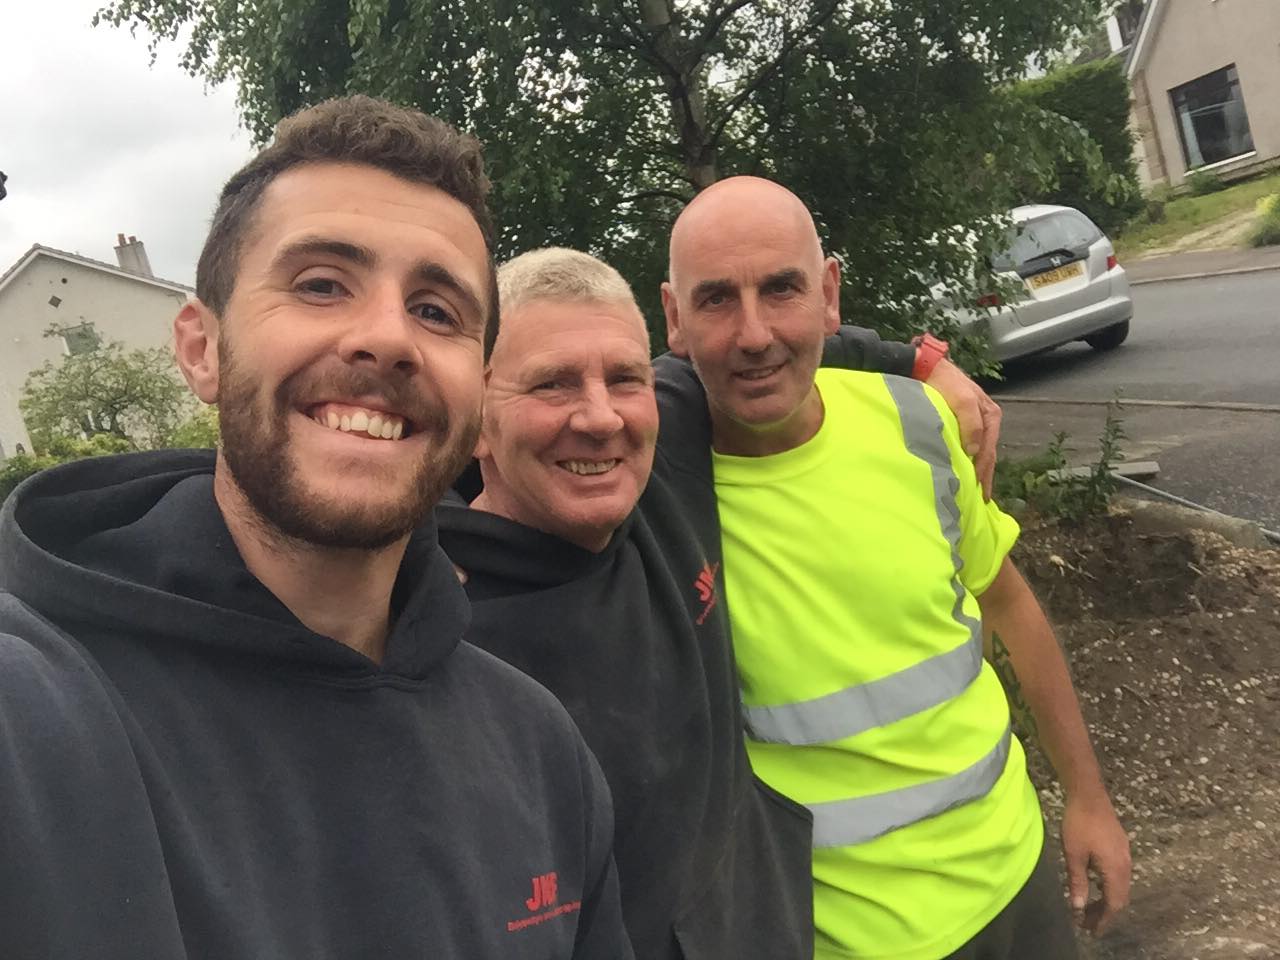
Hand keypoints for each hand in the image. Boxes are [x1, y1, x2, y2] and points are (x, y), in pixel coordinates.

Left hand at [924, 358, 1000, 499]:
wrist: (923, 367)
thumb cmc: (944, 382)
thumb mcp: (961, 401)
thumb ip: (971, 425)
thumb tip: (975, 453)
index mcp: (991, 416)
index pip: (989, 451)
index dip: (984, 473)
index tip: (979, 492)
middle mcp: (985, 421)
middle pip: (986, 455)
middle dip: (984, 477)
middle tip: (979, 501)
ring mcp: (973, 423)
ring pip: (977, 453)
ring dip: (975, 471)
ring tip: (972, 492)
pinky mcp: (958, 423)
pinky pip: (966, 447)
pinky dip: (965, 462)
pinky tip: (961, 473)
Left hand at [1060, 794, 1131, 935]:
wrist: (1089, 794)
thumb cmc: (1078, 823)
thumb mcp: (1073, 854)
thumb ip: (1077, 882)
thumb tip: (1078, 908)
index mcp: (1115, 869)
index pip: (1114, 904)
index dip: (1103, 920)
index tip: (1092, 932)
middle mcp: (1125, 865)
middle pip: (1119, 897)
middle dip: (1104, 913)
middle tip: (1086, 923)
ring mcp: (1125, 855)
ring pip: (1120, 886)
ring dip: (1106, 900)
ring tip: (1088, 908)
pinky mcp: (1120, 846)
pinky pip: (1119, 875)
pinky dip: (1108, 887)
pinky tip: (1095, 886)